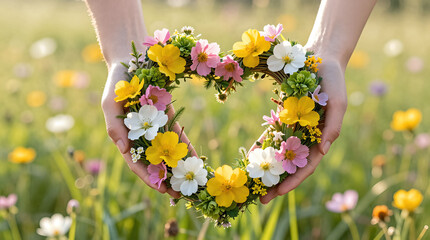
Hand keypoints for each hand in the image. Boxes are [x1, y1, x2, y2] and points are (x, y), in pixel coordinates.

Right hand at [101, 62, 196, 197]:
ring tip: (193, 184)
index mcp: (126, 138)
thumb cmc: (117, 84)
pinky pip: (178, 136)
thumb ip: (114, 126)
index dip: (149, 178)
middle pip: (155, 163)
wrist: (131, 61)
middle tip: (183, 195)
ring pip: (169, 154)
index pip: (138, 164)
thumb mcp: (109, 104)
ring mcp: (156, 129)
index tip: (163, 190)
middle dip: (168, 179)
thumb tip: (124, 149)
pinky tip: (197, 160)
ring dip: (179, 169)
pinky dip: (187, 149)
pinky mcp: (168, 118)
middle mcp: (142, 137)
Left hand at [257, 56, 346, 203]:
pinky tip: (249, 157)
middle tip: (259, 200)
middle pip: (289, 167)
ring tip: (251, 185)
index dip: (293, 181)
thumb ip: (333, 127)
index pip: (306, 167)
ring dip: (266, 170)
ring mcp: (294, 129)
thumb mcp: (338, 103)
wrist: (322, 59)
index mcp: (321, 139)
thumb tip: (323, 151)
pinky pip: (270, 135)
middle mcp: (306, 138)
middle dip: (276, 184)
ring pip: (278, 154)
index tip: (279, 193)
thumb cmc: (334, 81)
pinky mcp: (283, 118)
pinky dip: (261, 146)